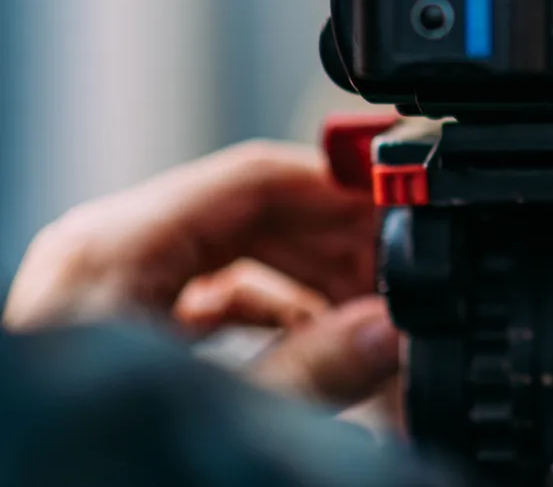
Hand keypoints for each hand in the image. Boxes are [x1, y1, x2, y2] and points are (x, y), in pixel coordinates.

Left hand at [5, 140, 398, 407]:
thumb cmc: (73, 455)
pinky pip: (207, 289)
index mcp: (118, 246)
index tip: (401, 207)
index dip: (341, 189)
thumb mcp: (212, 412)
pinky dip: (265, 308)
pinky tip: (310, 340)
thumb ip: (308, 371)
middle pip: (251, 211)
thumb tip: (387, 329)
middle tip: (398, 275)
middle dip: (333, 243)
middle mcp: (109, 250)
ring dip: (306, 279)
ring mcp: (107, 284)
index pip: (257, 176)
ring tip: (365, 316)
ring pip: (234, 249)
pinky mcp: (116, 320)